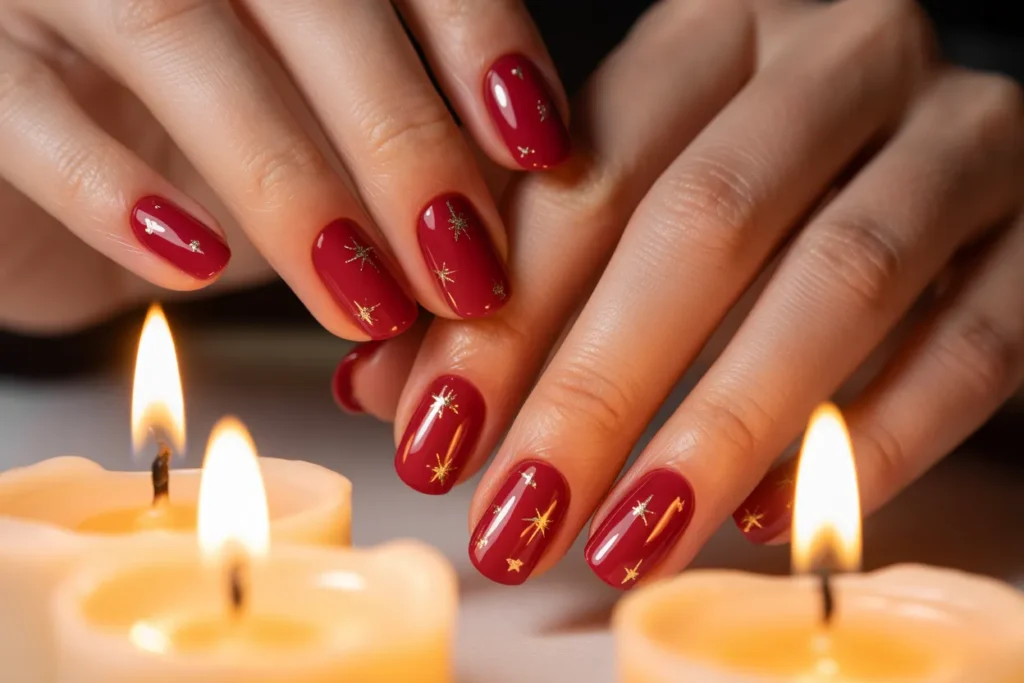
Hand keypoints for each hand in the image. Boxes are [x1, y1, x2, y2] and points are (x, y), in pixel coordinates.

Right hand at [0, 0, 570, 332]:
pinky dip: (114, 189)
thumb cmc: (202, 133)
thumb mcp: (315, 126)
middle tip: (464, 267)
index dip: (476, 39)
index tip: (539, 146)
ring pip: (174, 35)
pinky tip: (195, 262)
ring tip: (363, 298)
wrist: (47, 143)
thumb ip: (402, 145)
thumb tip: (501, 230)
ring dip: (287, 179)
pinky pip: (26, 109)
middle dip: (400, 138)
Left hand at [345, 0, 1023, 585]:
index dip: (502, 317)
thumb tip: (385, 388)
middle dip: (596, 387)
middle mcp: (841, 58)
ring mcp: (960, 134)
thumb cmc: (767, 182)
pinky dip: (866, 442)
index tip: (432, 438)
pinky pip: (969, 344)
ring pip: (841, 280)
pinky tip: (771, 518)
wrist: (944, 154)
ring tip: (628, 537)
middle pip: (704, 221)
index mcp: (717, 31)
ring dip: (720, 429)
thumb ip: (519, 281)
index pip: (587, 173)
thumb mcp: (638, 196)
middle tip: (517, 513)